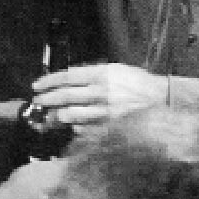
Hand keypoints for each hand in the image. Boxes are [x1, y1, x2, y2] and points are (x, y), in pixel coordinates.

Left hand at [30, 63, 167, 127]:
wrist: (161, 100)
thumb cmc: (138, 84)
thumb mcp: (116, 70)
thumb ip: (92, 74)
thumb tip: (68, 81)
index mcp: (102, 74)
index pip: (67, 77)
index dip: (48, 82)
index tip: (37, 86)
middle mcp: (100, 92)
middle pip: (64, 96)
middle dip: (46, 100)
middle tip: (37, 102)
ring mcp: (103, 112)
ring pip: (70, 115)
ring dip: (56, 116)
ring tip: (50, 116)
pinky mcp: (108, 127)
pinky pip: (83, 129)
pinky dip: (75, 127)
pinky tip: (73, 125)